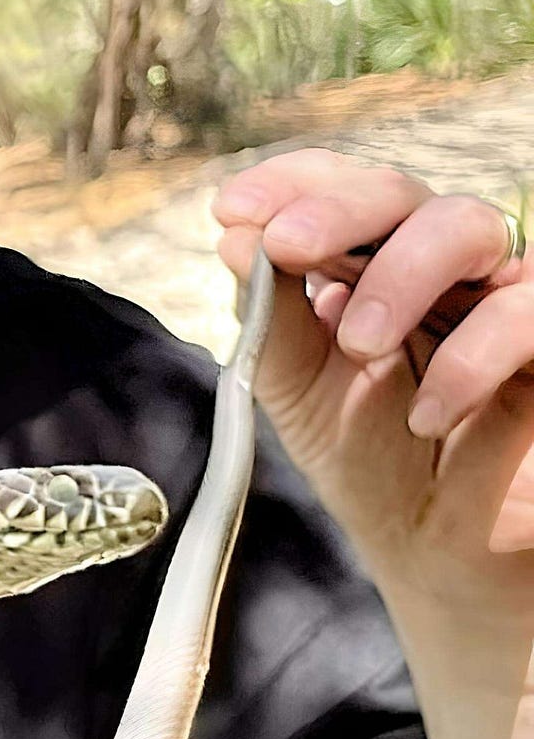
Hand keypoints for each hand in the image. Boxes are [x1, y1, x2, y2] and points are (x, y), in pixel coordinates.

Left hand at [212, 151, 533, 624]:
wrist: (444, 555)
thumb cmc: (377, 464)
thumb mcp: (302, 395)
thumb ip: (272, 320)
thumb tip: (236, 239)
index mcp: (372, 264)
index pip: (339, 190)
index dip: (291, 183)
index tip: (233, 208)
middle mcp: (440, 264)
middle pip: (399, 191)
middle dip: (336, 210)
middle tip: (286, 246)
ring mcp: (502, 293)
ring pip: (466, 224)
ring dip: (399, 275)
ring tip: (360, 347)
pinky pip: (525, 309)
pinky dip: (471, 356)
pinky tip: (427, 412)